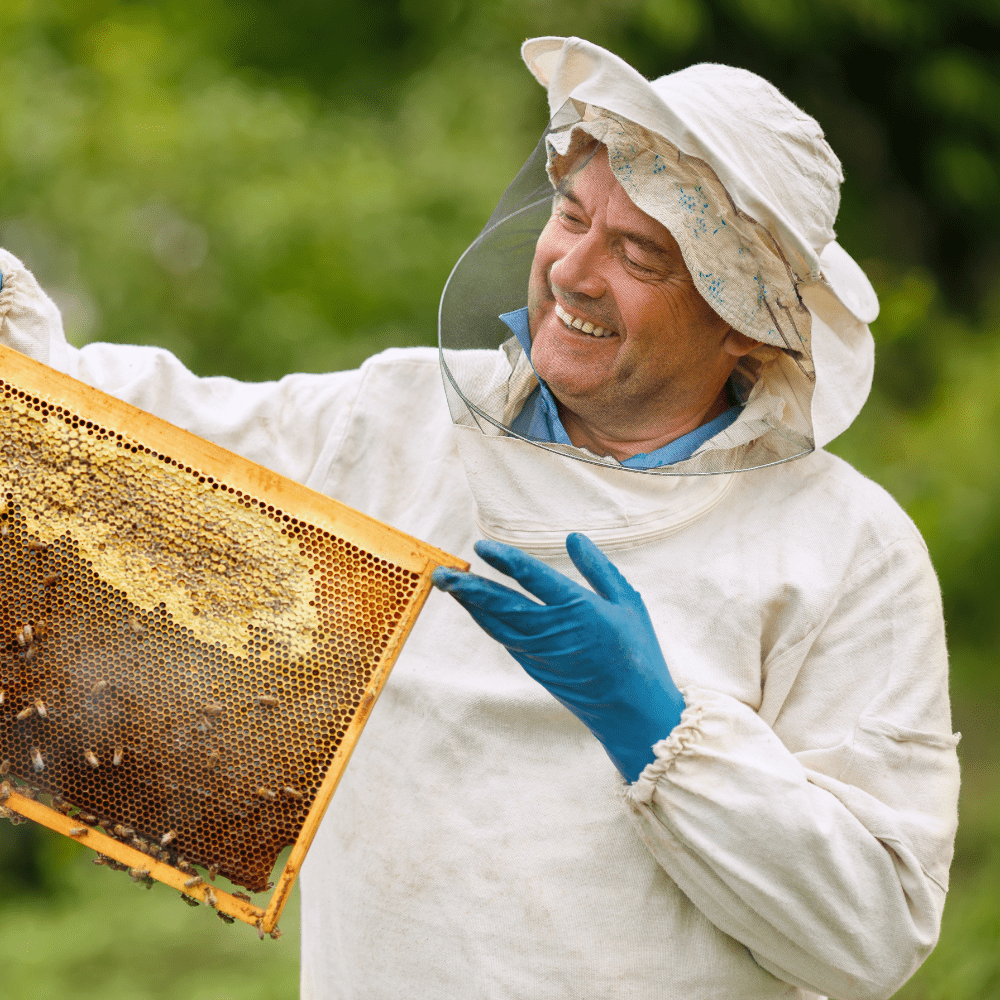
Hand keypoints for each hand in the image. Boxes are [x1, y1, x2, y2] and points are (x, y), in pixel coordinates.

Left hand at [432, 532, 683, 781]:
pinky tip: (473, 606)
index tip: (481, 547)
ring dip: (469, 603)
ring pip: (495, 623)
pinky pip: (503, 637)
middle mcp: (553, 632)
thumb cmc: (637, 652)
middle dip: (469, 587)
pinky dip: (484, 619)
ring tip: (447, 584)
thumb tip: (574, 537)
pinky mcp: (532, 667)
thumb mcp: (627, 604)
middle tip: (440, 572)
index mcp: (581, 611)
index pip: (534, 580)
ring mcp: (539, 653)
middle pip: (502, 605)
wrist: (631, 713)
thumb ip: (598, 569)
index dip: (505, 561)